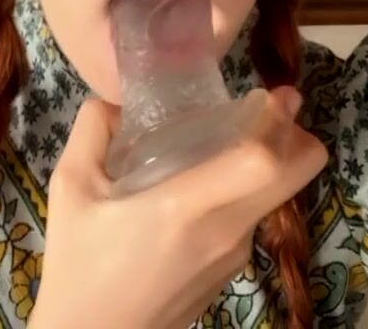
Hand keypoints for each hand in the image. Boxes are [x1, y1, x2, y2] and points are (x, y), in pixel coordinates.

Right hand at [29, 86, 327, 328]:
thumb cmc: (78, 265)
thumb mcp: (70, 190)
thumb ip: (91, 133)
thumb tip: (110, 100)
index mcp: (185, 207)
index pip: (262, 162)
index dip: (275, 122)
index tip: (266, 95)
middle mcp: (224, 231)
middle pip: (297, 175)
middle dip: (298, 136)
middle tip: (271, 109)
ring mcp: (235, 255)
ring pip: (276, 196)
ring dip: (268, 164)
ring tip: (227, 144)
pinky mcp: (232, 272)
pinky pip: (254, 218)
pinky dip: (246, 193)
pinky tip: (206, 188)